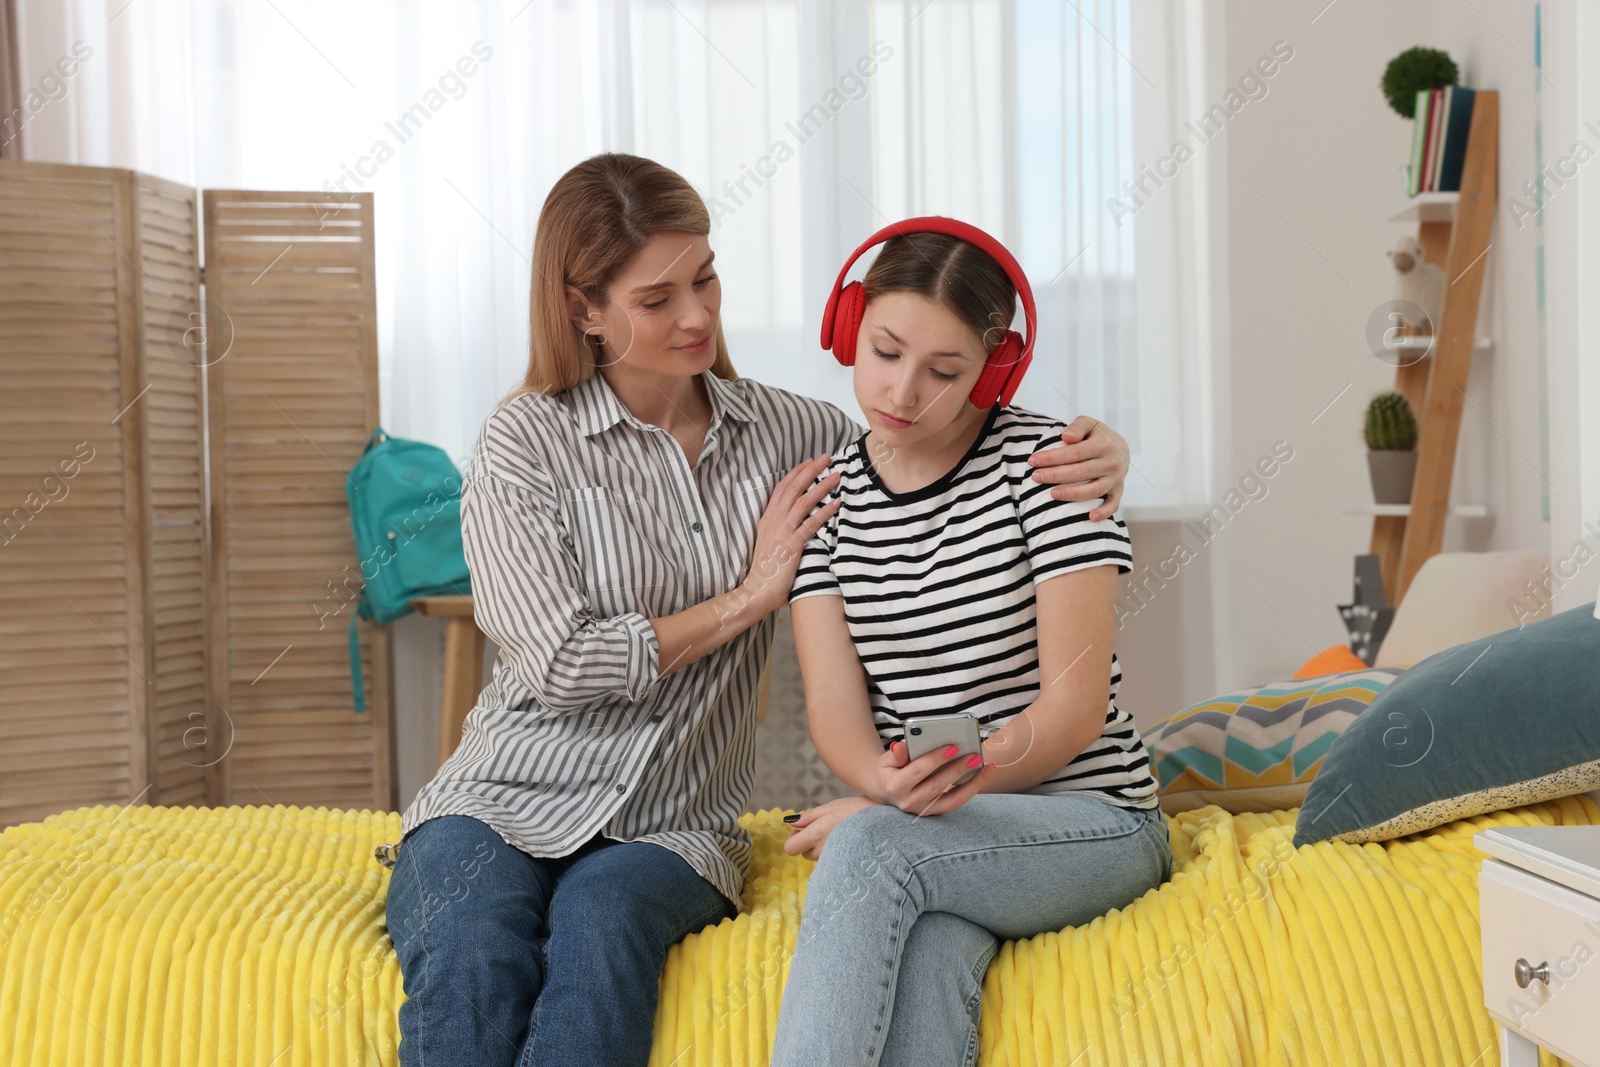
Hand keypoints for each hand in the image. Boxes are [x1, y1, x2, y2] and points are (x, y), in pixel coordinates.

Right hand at [741, 455, 841, 614]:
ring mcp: (782, 532)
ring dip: (821, 485)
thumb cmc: (765, 573)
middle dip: (810, 470)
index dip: (796, 473)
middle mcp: (773, 522)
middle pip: (792, 488)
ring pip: (802, 501)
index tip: (809, 462)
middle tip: (826, 458)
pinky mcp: (792, 546)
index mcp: (766, 520)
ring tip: (836, 475)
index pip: (781, 489)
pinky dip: (825, 511)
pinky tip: (837, 502)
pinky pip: (811, 524)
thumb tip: (794, 525)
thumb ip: (779, 531)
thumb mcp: (768, 544)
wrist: (756, 592)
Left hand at [783, 795, 877, 860]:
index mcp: (817, 834)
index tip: (800, 830)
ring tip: (841, 833)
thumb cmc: (860, 811)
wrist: (888, 824)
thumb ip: (810, 816)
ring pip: (819, 858)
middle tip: (824, 828)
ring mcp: (835, 860)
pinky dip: (836, 854)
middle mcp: (823, 851)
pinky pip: (833, 862)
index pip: (791, 849)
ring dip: (823, 848)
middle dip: (809, 842)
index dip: (792, 839)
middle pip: (805, 854)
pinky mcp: (846, 866)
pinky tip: (849, 842)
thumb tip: (791, 822)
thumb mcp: (833, 806)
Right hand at [873, 739, 995, 816]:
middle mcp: (910, 802)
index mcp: (895, 787)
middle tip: (975, 756)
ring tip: (988, 767)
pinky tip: (984, 774)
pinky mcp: (937, 812)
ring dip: (973, 783)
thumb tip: (900, 746)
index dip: (935, 759)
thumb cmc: (890, 772)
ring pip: (953, 799)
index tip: (953, 747)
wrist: (887, 794)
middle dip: (958, 770)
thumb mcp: (886, 761)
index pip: (918, 771)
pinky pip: (957, 801)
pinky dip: (972, 788)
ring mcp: (925, 810)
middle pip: (938, 786)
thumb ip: (895, 754)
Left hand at [1026, 417, 1131, 521]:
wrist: (1120, 448)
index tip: (1033, 461)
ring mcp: (1116, 479)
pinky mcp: (1118, 491)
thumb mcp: (1089, 424)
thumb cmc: (1097, 436)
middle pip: (1081, 472)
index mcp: (1105, 444)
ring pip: (1094, 490)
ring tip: (1052, 494)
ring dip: (1072, 494)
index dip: (1052, 458)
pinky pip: (1113, 505)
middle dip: (1056, 475)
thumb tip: (1066, 437)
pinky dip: (1104, 512)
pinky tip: (1089, 517)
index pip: (1074, 453)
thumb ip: (1077, 427)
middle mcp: (1112, 462)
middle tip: (1035, 477)